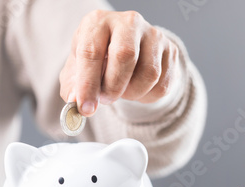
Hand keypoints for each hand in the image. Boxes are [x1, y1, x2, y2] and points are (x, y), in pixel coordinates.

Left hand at [59, 10, 179, 116]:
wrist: (128, 52)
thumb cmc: (99, 60)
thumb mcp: (78, 69)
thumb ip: (73, 87)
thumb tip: (74, 103)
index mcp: (99, 21)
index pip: (91, 51)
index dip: (87, 83)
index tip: (85, 107)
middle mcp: (128, 22)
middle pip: (125, 56)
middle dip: (114, 86)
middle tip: (106, 99)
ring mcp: (154, 35)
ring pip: (149, 73)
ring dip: (133, 93)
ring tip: (122, 91)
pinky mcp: (171, 51)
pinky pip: (163, 84)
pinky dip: (148, 96)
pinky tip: (138, 90)